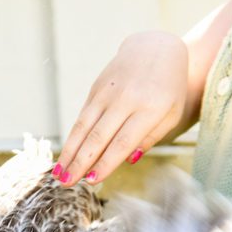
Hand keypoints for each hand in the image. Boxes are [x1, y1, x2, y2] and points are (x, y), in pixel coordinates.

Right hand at [55, 31, 188, 185]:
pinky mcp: (96, 88)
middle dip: (81, 162)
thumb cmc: (168, 87)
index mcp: (150, 108)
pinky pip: (83, 116)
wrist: (155, 47)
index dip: (106, 162)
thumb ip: (151, 137)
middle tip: (67, 183)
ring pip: (84, 126)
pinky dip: (73, 137)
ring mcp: (108, 92)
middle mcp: (126, 99)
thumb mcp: (171, 113)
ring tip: (59, 173)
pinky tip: (66, 154)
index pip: (123, 141)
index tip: (92, 180)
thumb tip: (128, 160)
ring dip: (69, 152)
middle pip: (98, 136)